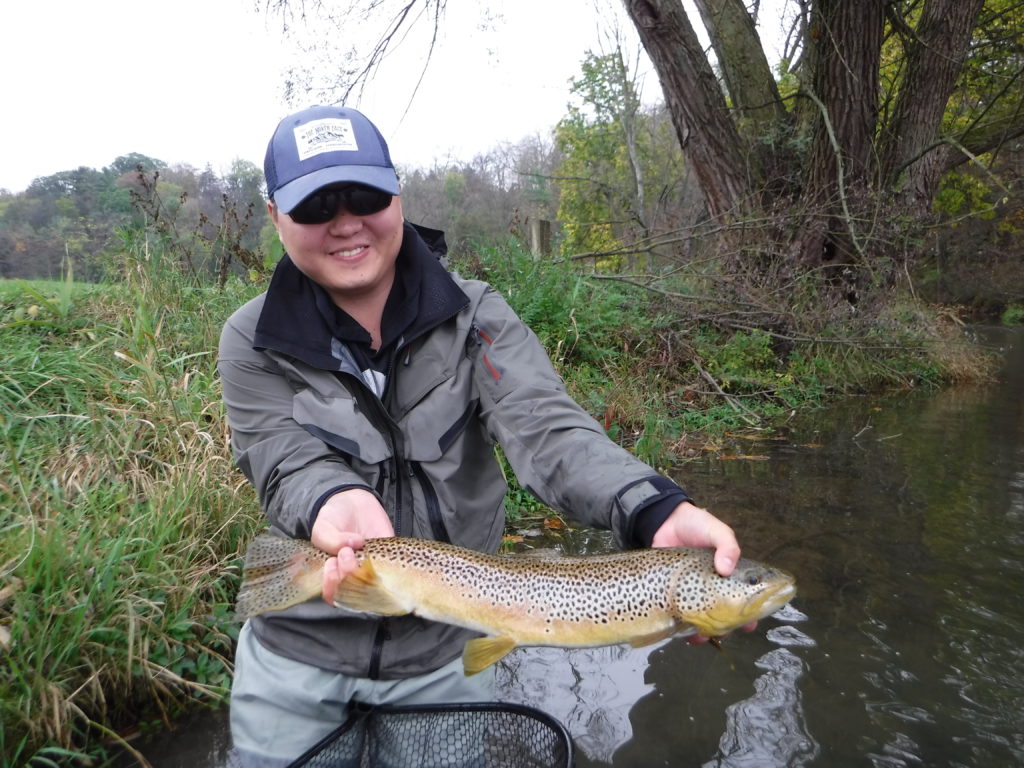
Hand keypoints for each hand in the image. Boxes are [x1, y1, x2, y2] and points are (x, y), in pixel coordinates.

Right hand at [311, 488, 393, 605]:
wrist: (353, 501)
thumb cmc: (334, 518)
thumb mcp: (323, 527)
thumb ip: (329, 540)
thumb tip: (353, 546)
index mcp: (334, 575)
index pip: (333, 595)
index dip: (332, 586)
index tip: (331, 564)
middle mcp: (354, 577)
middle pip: (354, 594)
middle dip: (348, 575)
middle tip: (345, 552)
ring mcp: (374, 570)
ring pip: (375, 587)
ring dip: (365, 571)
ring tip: (356, 545)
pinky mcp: (392, 560)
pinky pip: (395, 572)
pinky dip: (388, 565)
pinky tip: (374, 548)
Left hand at [650, 501, 754, 643]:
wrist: (664, 522)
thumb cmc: (697, 525)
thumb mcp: (717, 530)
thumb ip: (727, 545)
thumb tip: (727, 568)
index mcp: (731, 575)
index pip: (746, 598)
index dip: (751, 614)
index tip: (751, 624)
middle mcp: (714, 587)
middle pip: (726, 615)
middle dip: (727, 628)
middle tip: (724, 631)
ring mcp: (694, 592)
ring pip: (704, 621)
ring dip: (706, 632)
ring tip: (703, 635)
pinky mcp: (674, 595)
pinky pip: (683, 617)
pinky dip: (686, 629)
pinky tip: (687, 634)